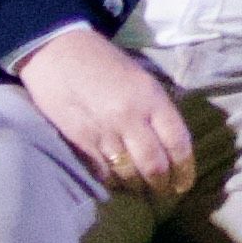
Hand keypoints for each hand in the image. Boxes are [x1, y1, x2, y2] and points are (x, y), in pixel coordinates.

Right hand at [13, 27, 201, 195]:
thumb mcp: (141, 79)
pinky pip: (102, 172)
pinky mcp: (80, 141)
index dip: (185, 169)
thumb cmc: (103, 62)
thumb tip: (170, 142)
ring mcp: (104, 132)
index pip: (178, 143)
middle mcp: (130, 118)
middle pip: (154, 165)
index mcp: (151, 99)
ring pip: (128, 173)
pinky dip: (112, 181)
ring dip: (137, 187)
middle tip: (164, 191)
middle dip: (162, 184)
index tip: (184, 183)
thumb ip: (156, 109)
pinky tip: (117, 181)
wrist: (57, 51)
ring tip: (141, 190)